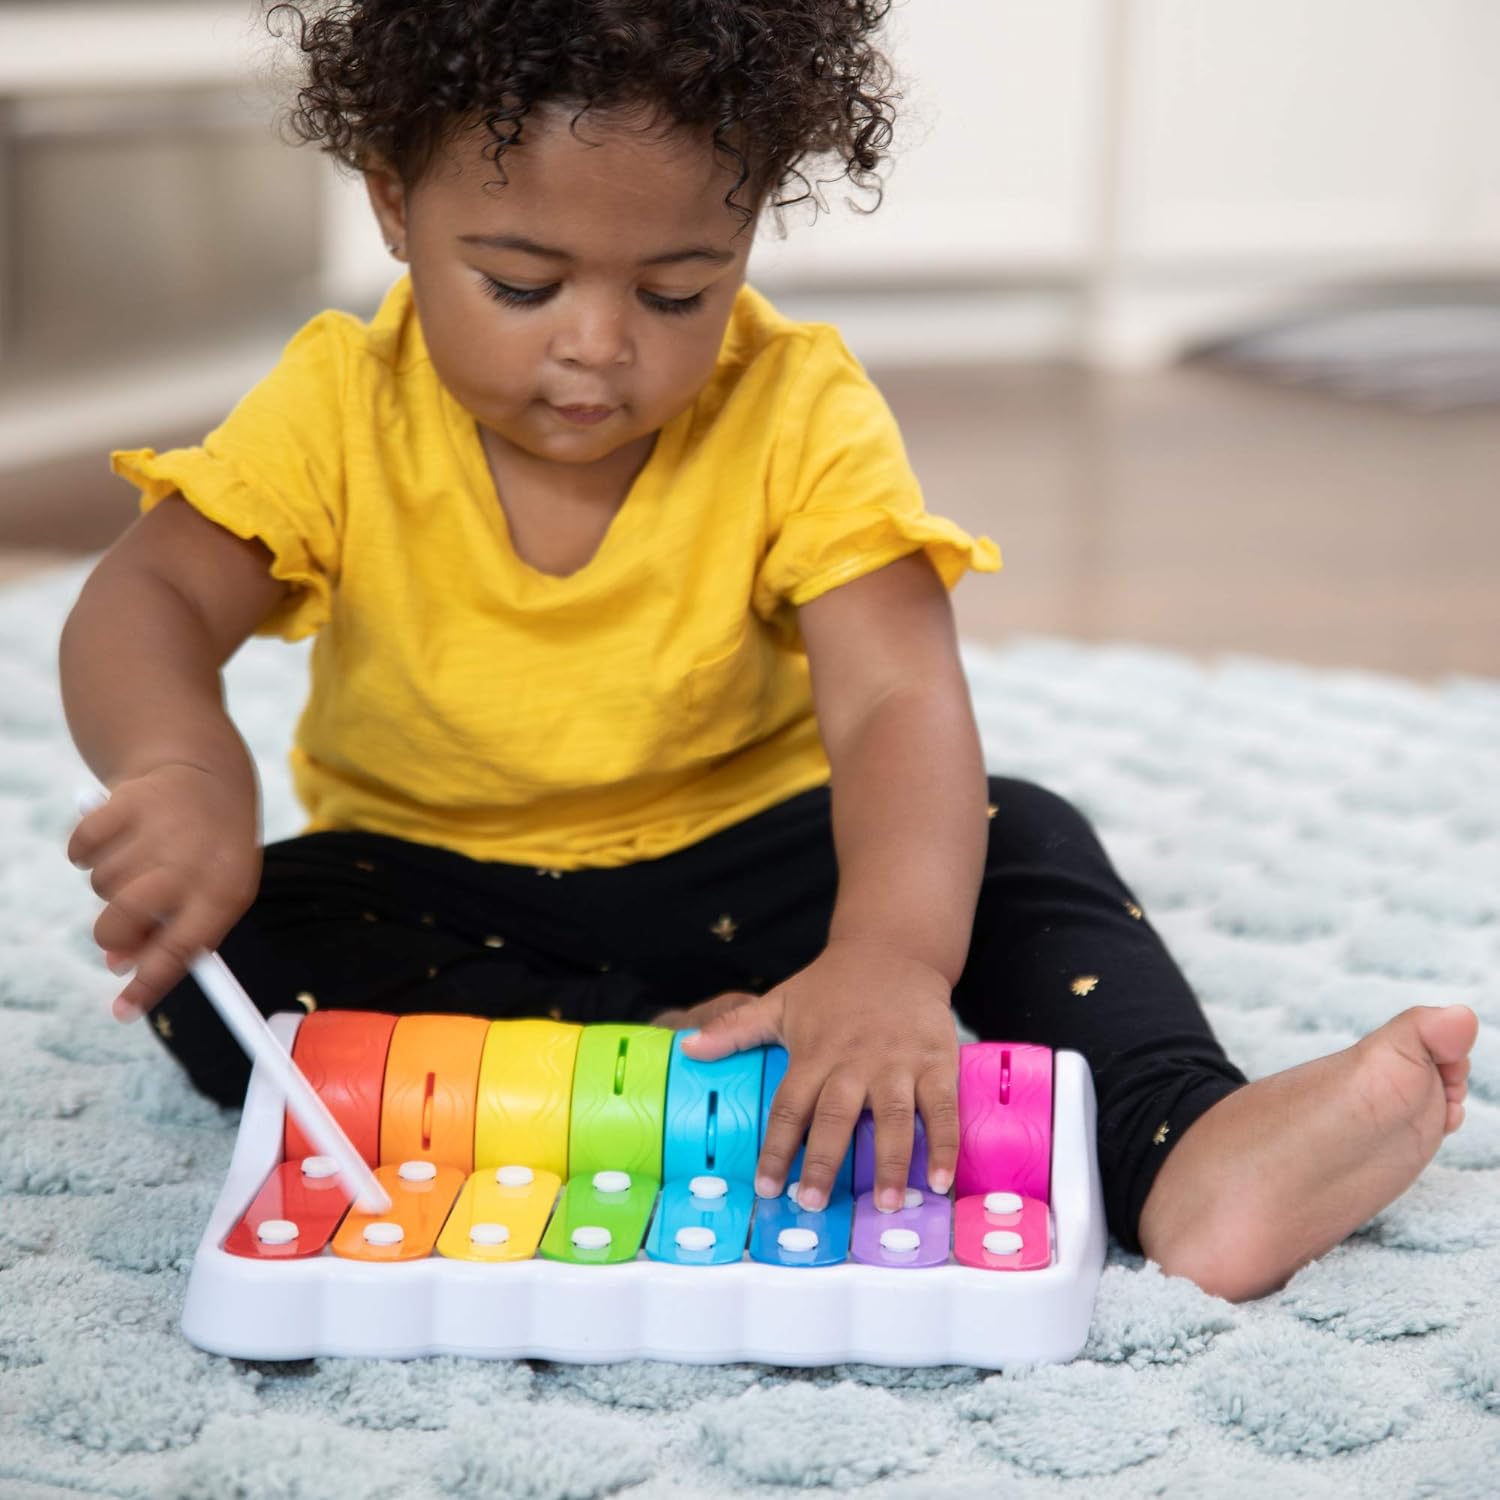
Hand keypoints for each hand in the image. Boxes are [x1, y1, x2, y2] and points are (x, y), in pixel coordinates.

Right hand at [67, 763, 259, 1022]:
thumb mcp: (210, 896)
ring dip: (110, 883)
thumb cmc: (208, 855)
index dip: (149, 984)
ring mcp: (158, 829)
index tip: (122, 1012)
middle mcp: (192, 861)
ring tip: (140, 863)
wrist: (208, 776)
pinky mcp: (126, 800)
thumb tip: (118, 964)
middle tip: (119, 927)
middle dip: (113, 933)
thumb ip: (173, 934)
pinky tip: (117, 838)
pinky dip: (87, 850)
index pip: (180, 950)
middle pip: (124, 921)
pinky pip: (80, 849)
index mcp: (224, 890)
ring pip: (100, 885)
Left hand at [669, 939, 959, 1211]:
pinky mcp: (936, 1062)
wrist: (893, 950)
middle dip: (824, 1163)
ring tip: (885, 1204)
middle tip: (814, 1204)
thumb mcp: (780, 1002)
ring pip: (893, 1118)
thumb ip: (735, 1029)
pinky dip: (943, 1144)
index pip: (788, 1106)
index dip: (776, 1148)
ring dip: (890, 1162)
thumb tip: (687, 1048)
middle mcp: (854, 1063)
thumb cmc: (832, 986)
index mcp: (814, 1054)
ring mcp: (897, 1064)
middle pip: (836, 1117)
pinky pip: (941, 1108)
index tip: (767, 1187)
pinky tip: (940, 1179)